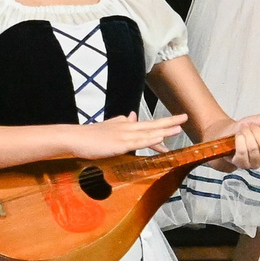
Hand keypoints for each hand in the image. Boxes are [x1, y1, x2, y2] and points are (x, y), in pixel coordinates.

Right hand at [68, 113, 190, 159]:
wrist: (74, 138)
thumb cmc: (90, 136)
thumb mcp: (108, 127)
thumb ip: (121, 122)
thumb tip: (132, 116)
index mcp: (125, 124)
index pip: (147, 126)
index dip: (162, 126)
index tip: (175, 126)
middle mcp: (127, 127)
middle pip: (152, 124)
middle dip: (169, 122)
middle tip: (185, 118)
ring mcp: (124, 135)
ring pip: (148, 132)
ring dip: (164, 129)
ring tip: (179, 128)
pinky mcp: (119, 144)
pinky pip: (138, 141)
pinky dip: (150, 138)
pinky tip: (160, 137)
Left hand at [215, 113, 259, 171]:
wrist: (231, 132)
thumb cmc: (248, 128)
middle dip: (255, 130)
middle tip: (250, 127)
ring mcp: (255, 164)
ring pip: (253, 147)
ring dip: (246, 134)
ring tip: (243, 130)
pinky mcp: (242, 164)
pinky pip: (242, 152)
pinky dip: (239, 140)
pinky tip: (239, 136)